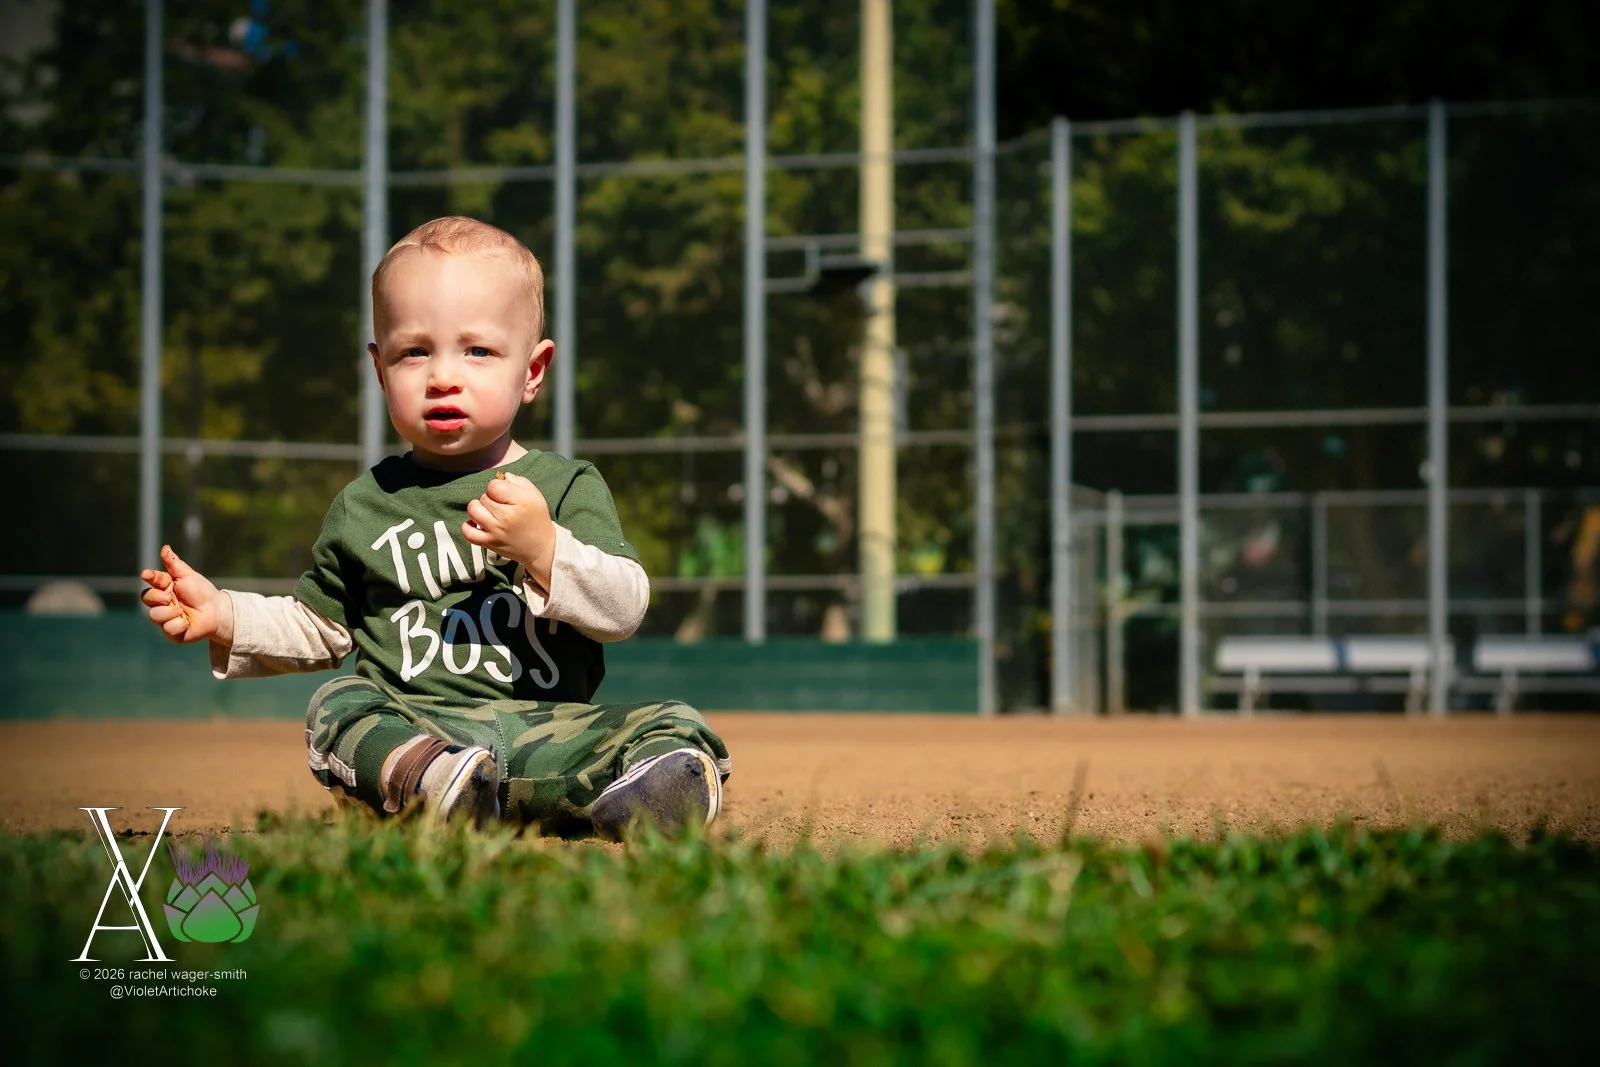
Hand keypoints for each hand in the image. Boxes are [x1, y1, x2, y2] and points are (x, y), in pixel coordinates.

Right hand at [139, 545, 231, 644]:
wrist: (217, 612)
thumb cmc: (202, 592)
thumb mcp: (188, 576)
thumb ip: (174, 564)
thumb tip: (165, 547)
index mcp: (165, 587)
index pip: (150, 581)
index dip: (149, 577)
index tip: (147, 574)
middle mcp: (162, 603)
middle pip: (146, 598)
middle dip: (158, 597)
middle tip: (170, 597)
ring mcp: (165, 618)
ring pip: (154, 615)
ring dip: (170, 612)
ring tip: (183, 612)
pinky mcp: (171, 632)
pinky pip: (166, 629)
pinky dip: (178, 625)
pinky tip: (187, 623)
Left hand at [463, 471, 555, 589]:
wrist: (541, 547)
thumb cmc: (536, 518)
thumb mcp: (534, 495)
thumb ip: (518, 481)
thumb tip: (502, 477)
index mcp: (521, 502)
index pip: (494, 486)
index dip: (497, 487)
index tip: (505, 494)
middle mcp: (508, 517)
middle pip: (484, 497)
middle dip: (490, 498)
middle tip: (501, 506)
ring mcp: (497, 531)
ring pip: (473, 510)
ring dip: (478, 508)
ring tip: (488, 512)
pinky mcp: (489, 544)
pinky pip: (468, 532)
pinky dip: (468, 526)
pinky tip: (477, 523)